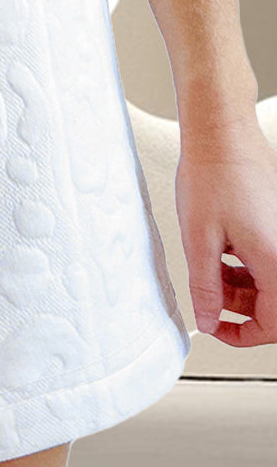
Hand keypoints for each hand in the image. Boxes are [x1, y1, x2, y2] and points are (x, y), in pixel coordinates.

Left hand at [175, 113, 276, 345]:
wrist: (220, 131)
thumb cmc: (211, 174)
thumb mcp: (198, 238)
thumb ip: (206, 286)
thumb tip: (209, 320)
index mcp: (275, 260)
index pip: (274, 323)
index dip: (243, 335)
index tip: (217, 328)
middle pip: (273, 302)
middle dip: (239, 307)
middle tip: (207, 295)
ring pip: (269, 280)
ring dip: (240, 285)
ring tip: (209, 269)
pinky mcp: (276, 222)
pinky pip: (268, 257)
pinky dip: (245, 264)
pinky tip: (220, 249)